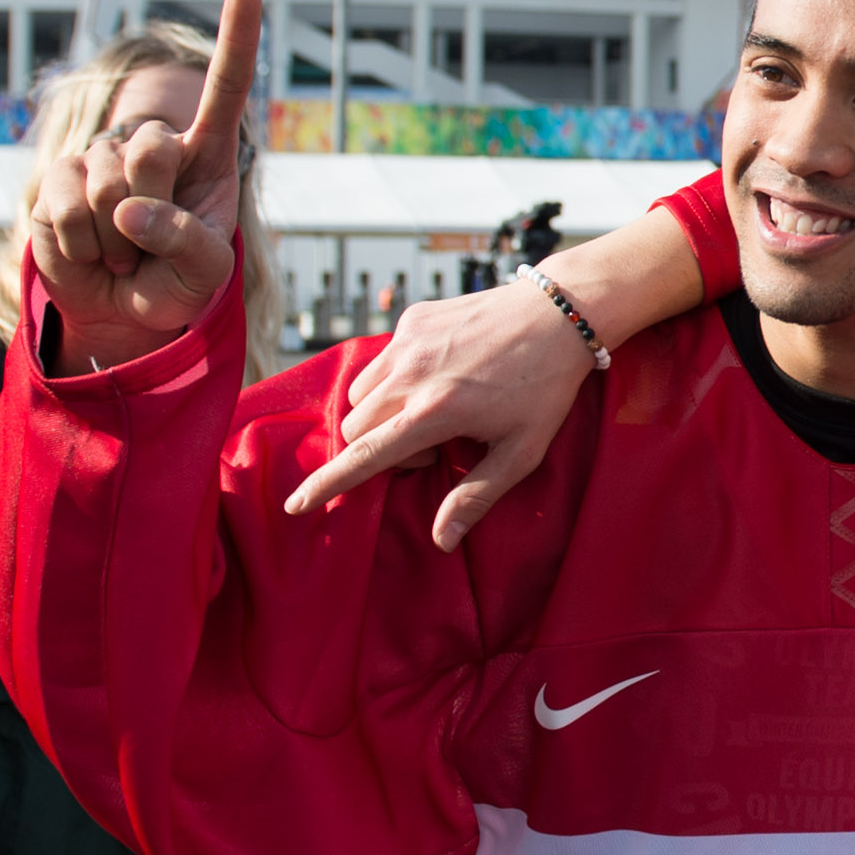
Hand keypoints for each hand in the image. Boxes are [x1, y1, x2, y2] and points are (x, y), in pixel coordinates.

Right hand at [31, 0, 261, 373]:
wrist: (120, 309)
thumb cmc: (176, 281)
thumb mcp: (205, 274)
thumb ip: (186, 242)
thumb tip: (132, 211)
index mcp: (206, 154)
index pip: (224, 90)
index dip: (236, 41)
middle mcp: (153, 143)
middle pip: (154, 150)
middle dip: (153, 209)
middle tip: (150, 245)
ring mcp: (102, 156)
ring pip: (108, 183)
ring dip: (117, 239)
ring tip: (123, 252)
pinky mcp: (57, 178)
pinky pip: (67, 205)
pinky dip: (80, 243)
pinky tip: (88, 251)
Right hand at [285, 203, 705, 547]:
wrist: (558, 313)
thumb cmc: (546, 388)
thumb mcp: (522, 451)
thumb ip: (476, 496)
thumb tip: (442, 541)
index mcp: (436, 411)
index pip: (365, 456)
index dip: (327, 484)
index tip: (297, 505)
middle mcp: (411, 374)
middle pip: (355, 428)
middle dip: (378, 448)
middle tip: (434, 447)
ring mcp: (408, 342)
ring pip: (361, 393)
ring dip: (382, 415)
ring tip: (435, 412)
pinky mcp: (412, 318)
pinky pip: (382, 360)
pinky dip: (396, 379)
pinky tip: (442, 376)